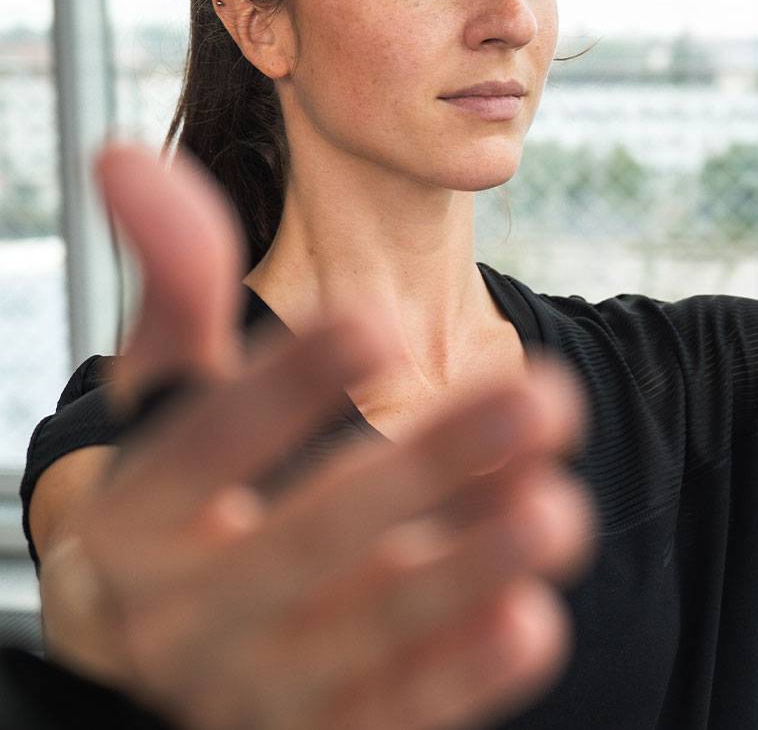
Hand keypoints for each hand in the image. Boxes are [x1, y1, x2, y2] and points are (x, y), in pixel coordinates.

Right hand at [36, 145, 593, 729]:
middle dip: (428, 470)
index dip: (283, 386)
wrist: (154, 650)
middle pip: (308, 539)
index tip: (370, 317)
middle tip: (540, 397)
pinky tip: (533, 620)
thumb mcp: (170, 394)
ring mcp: (258, 684)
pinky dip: (461, 677)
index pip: (206, 445)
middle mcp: (190, 608)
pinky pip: (393, 713)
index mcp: (141, 514)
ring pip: (365, 634)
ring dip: (465, 574)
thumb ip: (176, 287)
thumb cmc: (180, 494)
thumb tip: (128, 154)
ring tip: (560, 511)